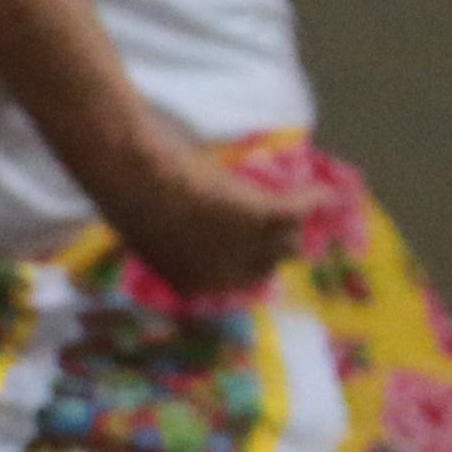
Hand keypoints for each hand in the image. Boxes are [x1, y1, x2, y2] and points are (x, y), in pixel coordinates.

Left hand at [102, 136, 304, 305]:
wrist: (126, 167)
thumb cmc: (127, 190)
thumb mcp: (153, 228)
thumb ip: (181, 242)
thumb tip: (200, 233)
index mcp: (191, 284)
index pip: (236, 283)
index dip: (250, 262)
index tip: (259, 246)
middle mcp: (222, 277)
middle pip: (267, 267)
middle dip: (275, 246)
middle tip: (283, 221)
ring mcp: (244, 248)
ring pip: (287, 241)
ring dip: (295, 222)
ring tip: (305, 202)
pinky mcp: (260, 217)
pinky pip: (300, 210)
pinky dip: (314, 199)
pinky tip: (324, 191)